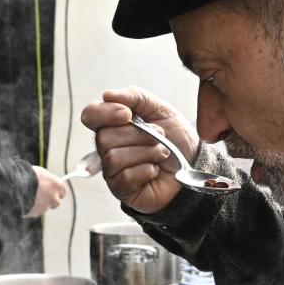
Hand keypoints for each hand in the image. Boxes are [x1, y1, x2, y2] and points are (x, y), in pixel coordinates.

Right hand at [27, 166, 68, 217]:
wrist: (16, 185)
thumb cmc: (28, 175)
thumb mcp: (40, 173)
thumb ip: (47, 180)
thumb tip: (47, 182)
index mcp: (57, 185)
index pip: (63, 191)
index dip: (57, 191)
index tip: (53, 191)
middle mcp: (54, 197)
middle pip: (56, 202)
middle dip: (50, 200)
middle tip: (42, 196)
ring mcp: (45, 207)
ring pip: (45, 207)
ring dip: (40, 204)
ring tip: (29, 196)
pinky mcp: (36, 213)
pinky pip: (35, 211)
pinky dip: (31, 208)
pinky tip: (25, 201)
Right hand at [81, 88, 197, 214]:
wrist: (193, 163)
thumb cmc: (175, 137)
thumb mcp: (160, 109)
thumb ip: (135, 97)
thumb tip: (107, 95)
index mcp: (112, 125)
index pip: (90, 115)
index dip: (104, 113)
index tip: (128, 114)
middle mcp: (107, 147)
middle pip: (103, 138)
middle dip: (138, 135)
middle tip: (159, 136)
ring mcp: (112, 170)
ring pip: (114, 158)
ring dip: (146, 153)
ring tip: (162, 153)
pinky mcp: (121, 189)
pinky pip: (125, 177)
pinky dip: (146, 170)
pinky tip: (155, 170)